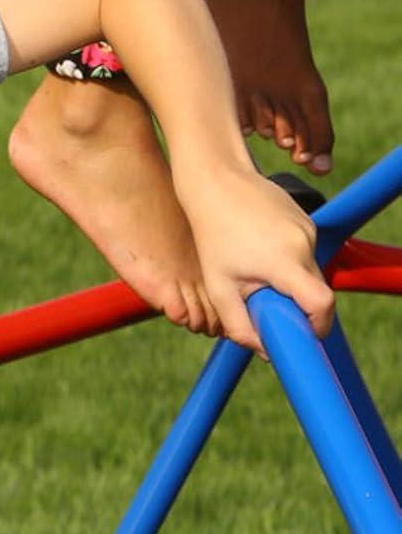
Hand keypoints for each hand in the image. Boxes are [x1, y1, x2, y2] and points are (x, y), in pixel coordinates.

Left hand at [178, 167, 333, 356]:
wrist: (217, 182)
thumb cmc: (212, 235)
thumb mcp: (219, 286)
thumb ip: (239, 325)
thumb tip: (264, 351)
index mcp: (285, 261)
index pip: (321, 304)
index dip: (317, 326)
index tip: (301, 334)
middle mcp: (304, 243)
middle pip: (315, 291)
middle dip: (295, 306)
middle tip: (263, 302)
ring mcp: (308, 229)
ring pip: (308, 272)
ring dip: (287, 281)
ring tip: (251, 266)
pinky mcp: (306, 220)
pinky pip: (302, 253)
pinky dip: (286, 261)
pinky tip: (257, 248)